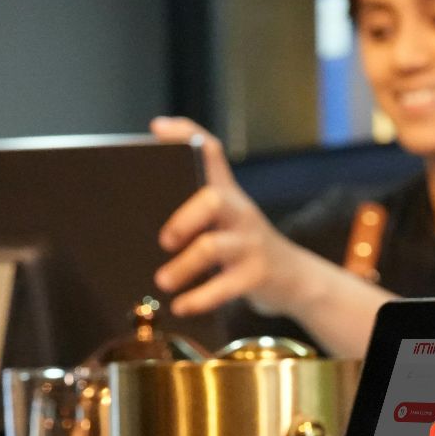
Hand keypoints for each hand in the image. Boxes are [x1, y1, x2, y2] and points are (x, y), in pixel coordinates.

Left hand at [150, 116, 315, 317]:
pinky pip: (225, 287)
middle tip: (164, 240)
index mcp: (228, 195)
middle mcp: (240, 213)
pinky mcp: (258, 275)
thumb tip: (138, 212)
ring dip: (182, 266)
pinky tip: (181, 306)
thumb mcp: (226, 222)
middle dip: (183, 218)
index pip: (211, 152)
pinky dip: (199, 299)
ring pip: (213, 247)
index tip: (157, 128)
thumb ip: (193, 210)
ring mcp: (250, 244)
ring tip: (163, 281)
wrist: (296, 280)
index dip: (186, 134)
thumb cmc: (244, 250)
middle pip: (213, 198)